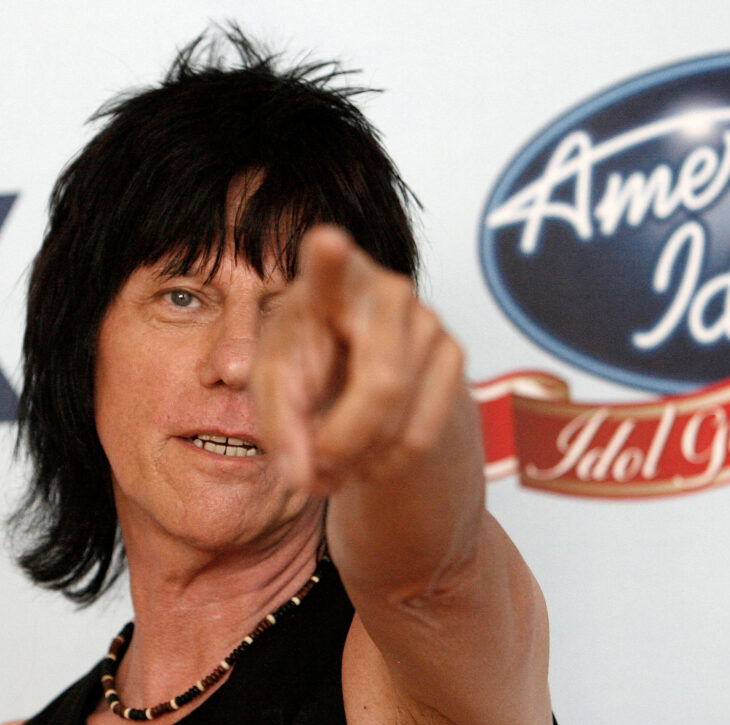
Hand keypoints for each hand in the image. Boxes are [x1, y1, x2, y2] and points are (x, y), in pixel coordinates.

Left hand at [250, 225, 469, 496]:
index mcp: (325, 286)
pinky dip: (388, 463)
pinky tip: (370, 457)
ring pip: (401, 418)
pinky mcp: (454, 351)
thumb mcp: (275, 394)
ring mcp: (428, 318)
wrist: (358, 369)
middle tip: (318, 467)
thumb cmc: (307, 365)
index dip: (331, 260)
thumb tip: (305, 477)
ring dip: (360, 460)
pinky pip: (425, 435)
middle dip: (345, 440)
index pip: (329, 269)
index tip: (328, 242)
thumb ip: (280, 433)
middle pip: (382, 384)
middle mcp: (385, 290)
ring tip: (337, 461)